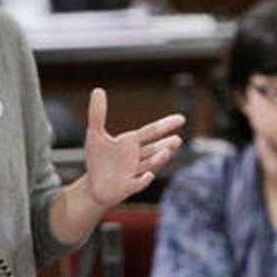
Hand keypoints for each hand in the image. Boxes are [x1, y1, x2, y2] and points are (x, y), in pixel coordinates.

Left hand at [83, 88, 184, 207]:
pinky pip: (137, 183)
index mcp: (132, 143)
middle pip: (154, 148)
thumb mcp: (95, 134)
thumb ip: (97, 113)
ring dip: (158, 159)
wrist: (95, 186)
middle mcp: (137, 157)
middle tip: (178, 139)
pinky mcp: (126, 187)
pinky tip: (150, 175)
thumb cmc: (99, 160)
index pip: (151, 131)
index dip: (165, 125)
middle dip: (165, 144)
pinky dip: (143, 179)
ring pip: (149, 164)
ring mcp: (134, 173)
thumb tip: (98, 89)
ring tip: (168, 151)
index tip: (181, 118)